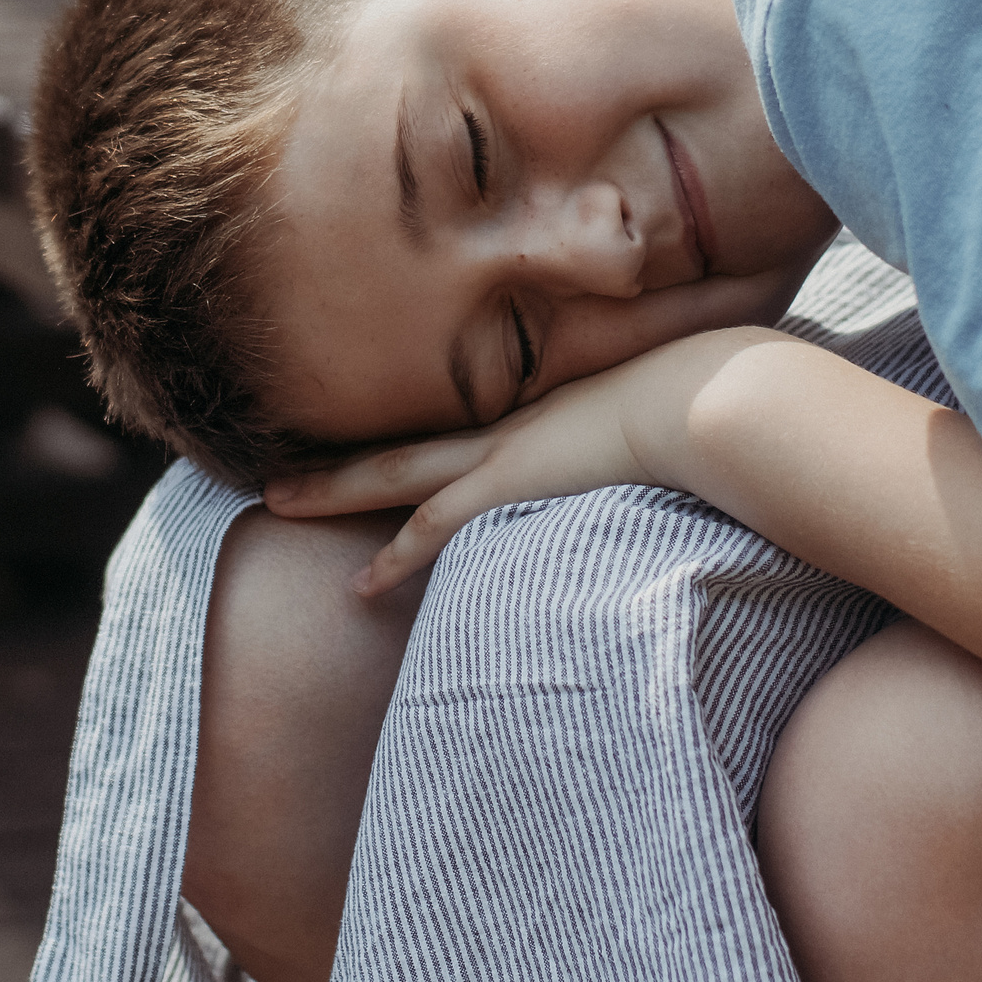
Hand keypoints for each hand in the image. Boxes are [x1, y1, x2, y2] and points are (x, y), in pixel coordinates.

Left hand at [264, 326, 798, 595]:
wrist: (707, 395)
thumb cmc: (705, 401)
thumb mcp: (668, 410)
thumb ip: (655, 426)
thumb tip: (676, 439)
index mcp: (537, 412)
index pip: (455, 431)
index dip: (406, 443)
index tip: (368, 452)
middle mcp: (507, 427)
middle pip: (400, 444)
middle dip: (336, 458)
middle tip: (277, 468)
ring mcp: (503, 452)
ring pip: (393, 473)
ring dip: (333, 489)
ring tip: (274, 500)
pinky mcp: (511, 483)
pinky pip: (435, 525)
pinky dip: (396, 556)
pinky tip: (360, 587)